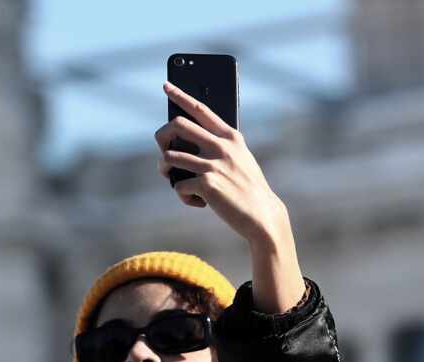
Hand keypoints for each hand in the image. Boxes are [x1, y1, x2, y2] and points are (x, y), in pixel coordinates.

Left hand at [154, 81, 286, 247]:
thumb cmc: (246, 186)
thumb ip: (217, 146)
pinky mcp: (206, 184)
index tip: (166, 85)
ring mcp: (213, 164)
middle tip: (163, 150)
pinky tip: (198, 202)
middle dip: (162, 138)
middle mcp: (221, 145)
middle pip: (177, 126)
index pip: (200, 109)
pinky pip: (178, 186)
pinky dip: (183, 195)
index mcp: (230, 136)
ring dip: (166, 171)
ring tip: (176, 180)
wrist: (261, 214)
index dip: (180, 96)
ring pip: (168, 158)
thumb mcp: (238, 159)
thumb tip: (182, 144)